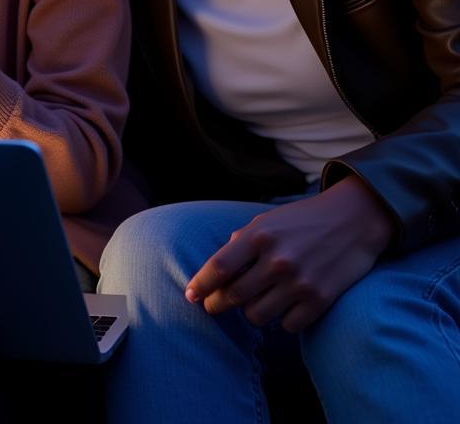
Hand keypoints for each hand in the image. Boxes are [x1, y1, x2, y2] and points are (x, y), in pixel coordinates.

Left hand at [185, 176, 394, 331]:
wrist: (354, 220)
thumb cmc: (303, 219)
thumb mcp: (267, 220)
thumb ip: (241, 242)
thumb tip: (216, 270)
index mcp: (259, 235)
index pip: (218, 268)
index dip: (200, 285)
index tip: (190, 296)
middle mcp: (277, 260)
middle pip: (233, 296)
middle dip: (217, 304)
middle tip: (213, 306)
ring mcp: (299, 282)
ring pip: (257, 316)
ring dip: (251, 312)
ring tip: (255, 301)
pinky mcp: (320, 301)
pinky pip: (288, 326)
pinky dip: (283, 320)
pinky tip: (285, 307)